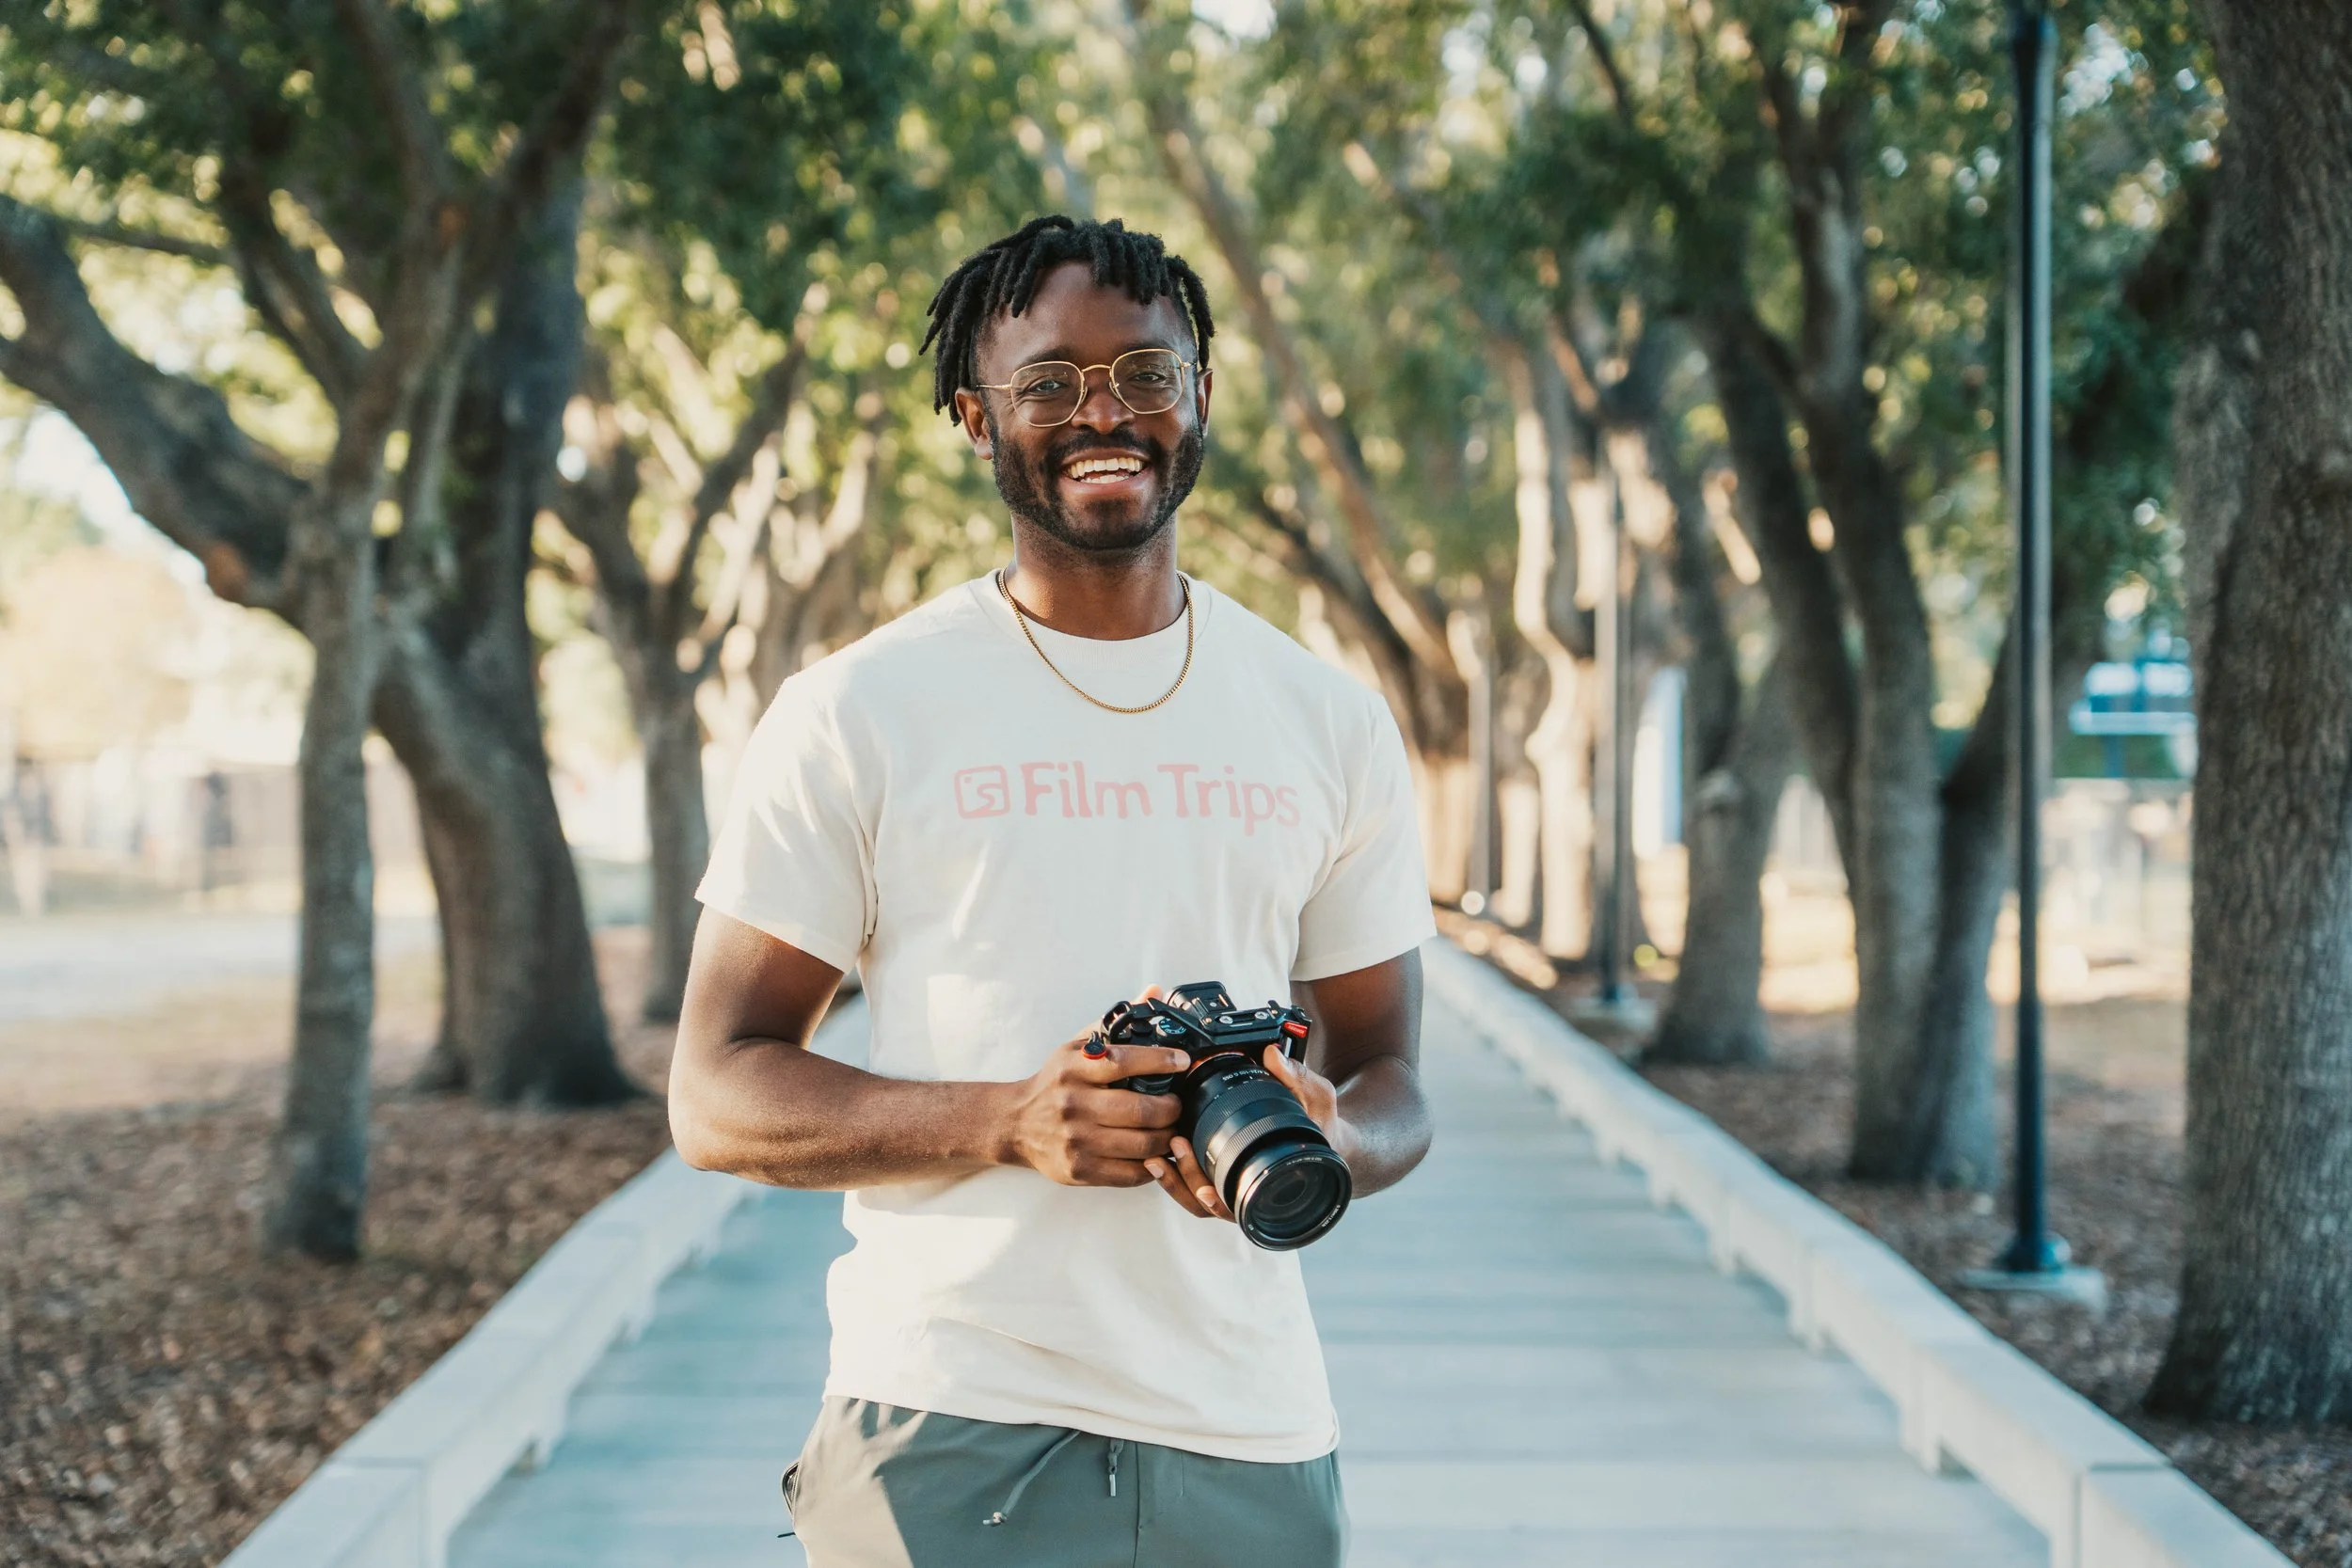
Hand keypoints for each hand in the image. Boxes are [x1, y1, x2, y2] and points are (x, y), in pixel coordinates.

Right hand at [1001, 988, 1188, 1187]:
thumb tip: (1153, 992)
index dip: (1161, 1060)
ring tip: (1173, 1128)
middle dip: (1172, 1108)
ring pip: (1142, 1145)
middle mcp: (1073, 1104)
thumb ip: (1117, 1024)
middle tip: (1179, 1104)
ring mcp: (1076, 1140)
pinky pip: (1131, 1173)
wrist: (1016, 1123)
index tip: (1183, 1061)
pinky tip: (1156, 1153)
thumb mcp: (1078, 1047)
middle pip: (1141, 1110)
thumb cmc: (1055, 1083)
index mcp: (1074, 1068)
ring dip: (1168, 1137)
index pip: (1124, 1061)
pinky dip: (1153, 1164)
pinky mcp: (1080, 1170)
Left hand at [1146, 1046, 1358, 1221]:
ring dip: (1174, 1182)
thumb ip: (1297, 1078)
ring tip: (1156, 1158)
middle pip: (1210, 1206)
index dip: (1220, 1202)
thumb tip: (1270, 1054)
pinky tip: (1157, 1157)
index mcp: (1275, 1181)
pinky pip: (1192, 1184)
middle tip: (1177, 1147)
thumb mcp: (1318, 1098)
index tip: (1203, 1190)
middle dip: (1187, 1181)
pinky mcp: (1219, 1172)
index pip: (1243, 1204)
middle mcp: (1252, 1191)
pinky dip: (1175, 1175)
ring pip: (1196, 1200)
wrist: (1325, 1138)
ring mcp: (1233, 1185)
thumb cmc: (1321, 1125)